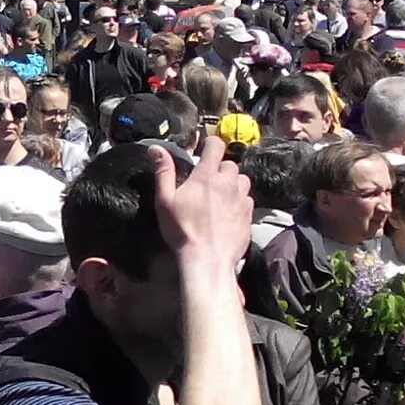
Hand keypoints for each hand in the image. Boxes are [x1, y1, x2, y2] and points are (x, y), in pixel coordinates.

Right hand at [153, 136, 256, 279]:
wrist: (207, 259)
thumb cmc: (183, 231)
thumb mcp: (165, 200)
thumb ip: (163, 172)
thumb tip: (156, 149)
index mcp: (207, 175)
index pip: (216, 145)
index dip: (210, 145)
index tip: (204, 153)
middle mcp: (228, 183)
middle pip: (230, 164)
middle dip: (220, 169)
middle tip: (207, 182)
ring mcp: (241, 198)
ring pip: (242, 180)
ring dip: (232, 183)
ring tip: (220, 196)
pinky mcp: (248, 214)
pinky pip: (247, 200)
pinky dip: (239, 201)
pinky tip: (227, 212)